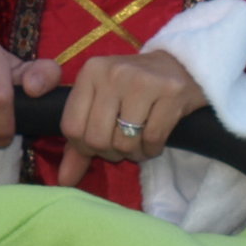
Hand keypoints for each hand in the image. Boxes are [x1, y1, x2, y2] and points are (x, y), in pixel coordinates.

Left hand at [56, 50, 205, 185]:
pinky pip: (152, 139)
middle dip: (110, 152)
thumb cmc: (134, 88)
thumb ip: (78, 143)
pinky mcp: (171, 92)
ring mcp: (142, 81)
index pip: (71, 127)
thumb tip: (64, 180)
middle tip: (122, 145)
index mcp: (90, 72)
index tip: (99, 144)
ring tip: (139, 142)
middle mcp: (113, 73)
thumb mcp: (101, 105)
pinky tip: (154, 142)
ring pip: (124, 142)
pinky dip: (152, 150)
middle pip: (97, 138)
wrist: (181, 65)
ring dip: (133, 153)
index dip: (84, 147)